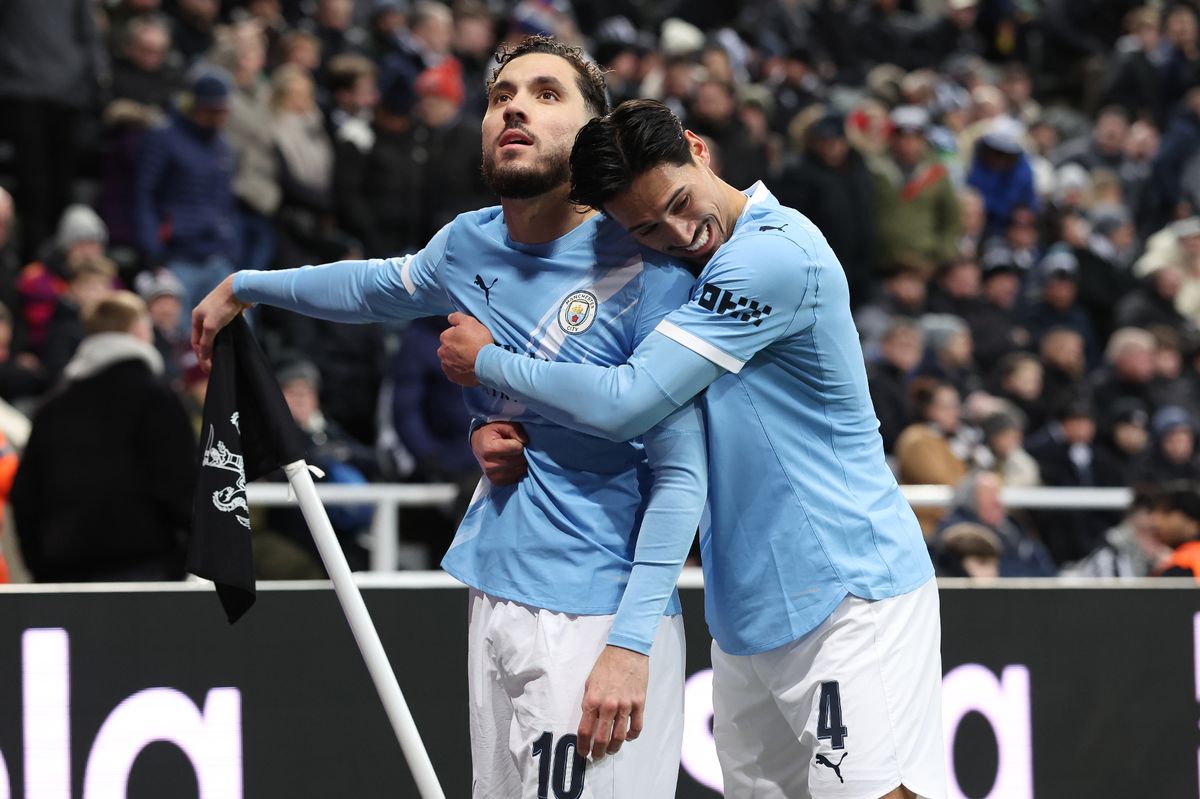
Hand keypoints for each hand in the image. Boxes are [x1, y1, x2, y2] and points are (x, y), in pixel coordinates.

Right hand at [191, 274, 252, 370]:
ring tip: (224, 357)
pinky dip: (227, 337)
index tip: (208, 368)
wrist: (240, 288)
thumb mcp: (212, 326)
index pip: (196, 341)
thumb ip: (206, 342)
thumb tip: (203, 356)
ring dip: (218, 345)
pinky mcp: (230, 312)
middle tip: (215, 366)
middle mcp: (205, 314)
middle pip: (205, 338)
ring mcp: (217, 313)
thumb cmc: (224, 306)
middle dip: (208, 352)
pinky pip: (226, 328)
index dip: (201, 355)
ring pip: (216, 333)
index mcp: (197, 316)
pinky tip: (233, 344)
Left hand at [438, 312, 494, 386]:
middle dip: (456, 348)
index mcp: (444, 338)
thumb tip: (450, 317)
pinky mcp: (453, 377)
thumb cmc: (479, 341)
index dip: (460, 335)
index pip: (450, 334)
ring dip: (457, 359)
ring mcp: (447, 366)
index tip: (469, 338)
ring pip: (450, 360)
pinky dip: (459, 370)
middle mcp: (442, 352)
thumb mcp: (470, 322)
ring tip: (470, 359)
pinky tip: (468, 367)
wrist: (487, 364)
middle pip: (449, 348)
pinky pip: (454, 372)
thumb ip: (457, 317)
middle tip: (470, 349)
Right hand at [471, 421, 527, 484]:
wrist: (478, 444)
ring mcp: (493, 475)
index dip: (519, 443)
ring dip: (520, 462)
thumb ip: (515, 430)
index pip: (518, 448)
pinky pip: (516, 477)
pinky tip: (511, 463)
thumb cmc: (491, 432)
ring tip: (512, 455)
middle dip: (521, 453)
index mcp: (489, 449)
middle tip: (514, 447)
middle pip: (519, 460)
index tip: (513, 440)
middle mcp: (490, 465)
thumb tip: (525, 441)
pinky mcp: (496, 481)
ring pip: (519, 470)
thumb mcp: (502, 424)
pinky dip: (517, 470)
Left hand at [576, 645, 647, 759]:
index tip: (583, 752)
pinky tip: (627, 736)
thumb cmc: (606, 665)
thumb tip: (589, 720)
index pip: (585, 731)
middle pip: (602, 739)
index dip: (583, 746)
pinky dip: (631, 736)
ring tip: (611, 750)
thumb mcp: (590, 683)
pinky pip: (636, 727)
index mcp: (592, 700)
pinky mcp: (639, 704)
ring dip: (614, 748)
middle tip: (597, 756)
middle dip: (598, 752)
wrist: (626, 651)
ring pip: (619, 737)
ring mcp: (625, 706)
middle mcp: (608, 706)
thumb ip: (589, 703)